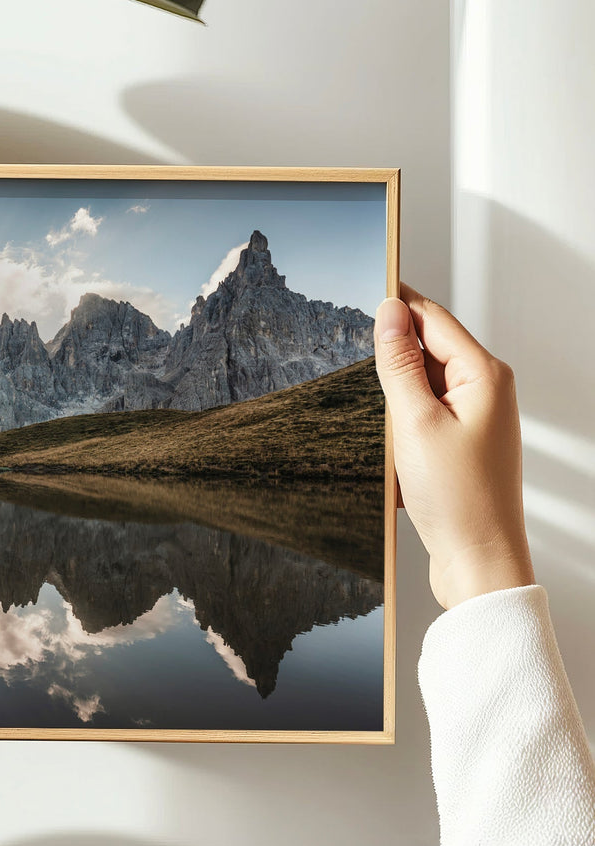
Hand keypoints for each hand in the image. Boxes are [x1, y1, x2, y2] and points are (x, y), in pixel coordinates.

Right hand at [374, 284, 535, 610]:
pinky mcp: (462, 444)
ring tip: (385, 431)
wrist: (478, 561)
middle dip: (392, 357)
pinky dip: (402, 425)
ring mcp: (476, 418)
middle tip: (359, 368)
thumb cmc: (457, 499)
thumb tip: (389, 313)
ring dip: (395, 399)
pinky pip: (424, 415)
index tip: (366, 284)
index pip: (433, 319)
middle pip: (428, 350)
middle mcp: (487, 391)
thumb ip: (399, 364)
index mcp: (485, 376)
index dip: (398, 303)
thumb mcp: (415, 423)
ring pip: (422, 386)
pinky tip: (392, 451)